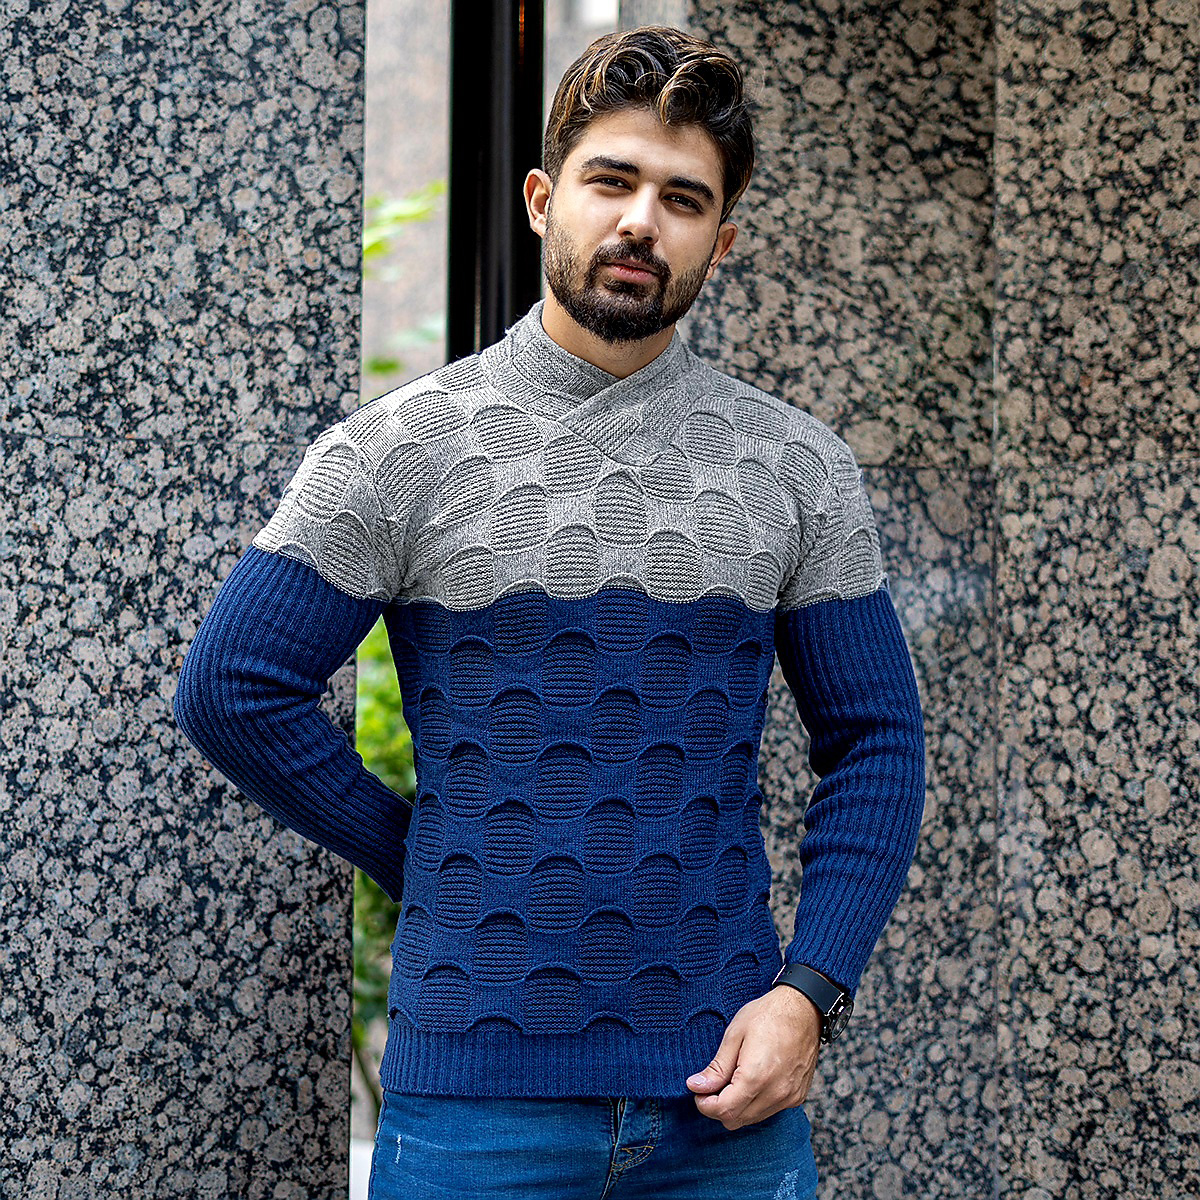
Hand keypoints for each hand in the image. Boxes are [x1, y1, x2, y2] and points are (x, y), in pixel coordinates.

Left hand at [685, 985, 821, 1129]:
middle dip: (718, 1107)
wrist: (803, 1009)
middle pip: (737, 1120)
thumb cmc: (767, 1015)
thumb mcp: (735, 1035)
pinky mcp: (797, 1096)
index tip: (698, 1091)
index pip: (725, 1110)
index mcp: (756, 1077)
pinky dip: (755, 1104)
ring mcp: (789, 1097)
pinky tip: (752, 1081)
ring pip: (752, 1119)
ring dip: (737, 1107)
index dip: (705, 1105)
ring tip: (732, 1080)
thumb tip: (696, 1086)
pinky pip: (769, 1111)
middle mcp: (775, 1093)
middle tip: (711, 1085)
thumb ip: (717, 1067)